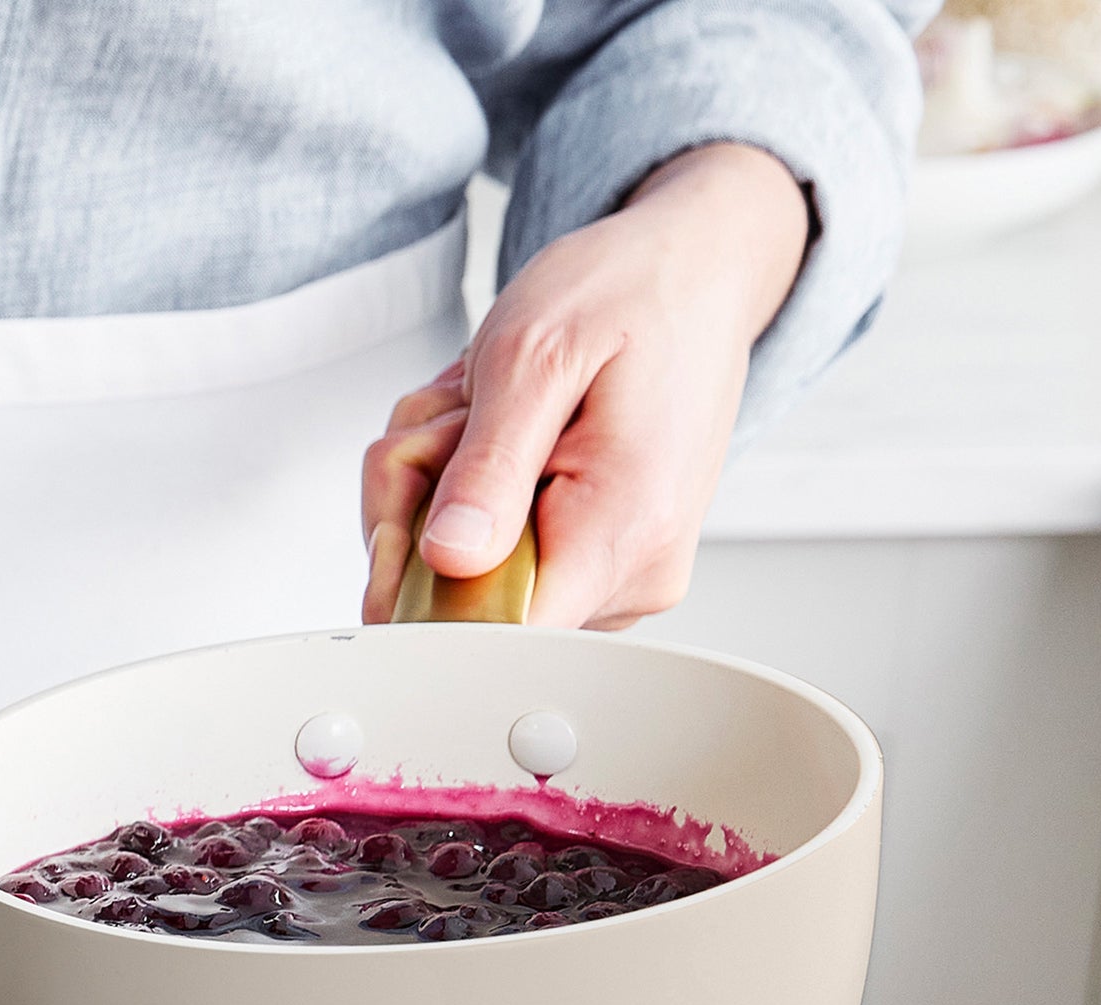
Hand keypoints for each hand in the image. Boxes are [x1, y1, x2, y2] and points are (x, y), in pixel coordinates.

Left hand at [362, 143, 808, 628]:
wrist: (694, 275)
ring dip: (443, 494)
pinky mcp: (600, 568)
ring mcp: (619, 578)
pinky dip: (470, 497)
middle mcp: (633, 575)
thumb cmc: (627, 294)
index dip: (423, 592)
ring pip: (472, 580)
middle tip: (454, 420)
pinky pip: (497, 560)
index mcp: (625, 529)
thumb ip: (488, 466)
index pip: (500, 634)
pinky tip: (501, 440)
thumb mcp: (533, 353)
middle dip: (422, 510)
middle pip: (470, 606)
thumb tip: (448, 560)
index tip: (405, 518)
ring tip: (486, 416)